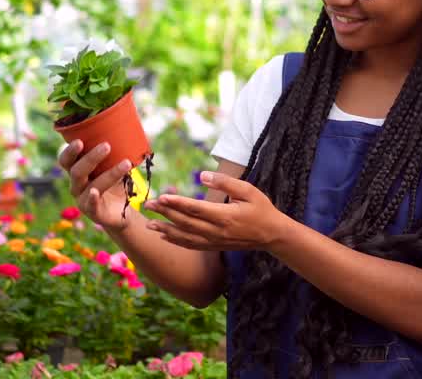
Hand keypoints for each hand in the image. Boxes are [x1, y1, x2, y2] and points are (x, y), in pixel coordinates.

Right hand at [59, 140, 132, 230]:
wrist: (122, 212)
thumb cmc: (115, 184)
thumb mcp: (113, 166)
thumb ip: (115, 151)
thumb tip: (128, 128)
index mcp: (77, 171)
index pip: (66, 160)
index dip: (69, 151)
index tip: (79, 140)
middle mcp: (77, 185)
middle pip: (77, 170)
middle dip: (91, 157)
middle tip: (107, 146)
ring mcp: (83, 199)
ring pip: (91, 185)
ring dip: (109, 173)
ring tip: (126, 163)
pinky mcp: (93, 213)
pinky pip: (90, 205)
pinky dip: (92, 198)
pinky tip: (94, 191)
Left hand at [142, 171, 288, 251]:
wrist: (272, 235)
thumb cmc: (262, 209)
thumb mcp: (248, 190)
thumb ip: (225, 182)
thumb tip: (202, 175)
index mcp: (225, 216)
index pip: (196, 209)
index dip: (177, 203)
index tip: (162, 197)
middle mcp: (217, 231)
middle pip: (186, 222)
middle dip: (166, 213)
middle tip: (149, 205)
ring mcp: (215, 241)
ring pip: (185, 236)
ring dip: (166, 230)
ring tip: (149, 224)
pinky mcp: (215, 246)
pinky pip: (191, 245)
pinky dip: (176, 240)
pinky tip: (164, 236)